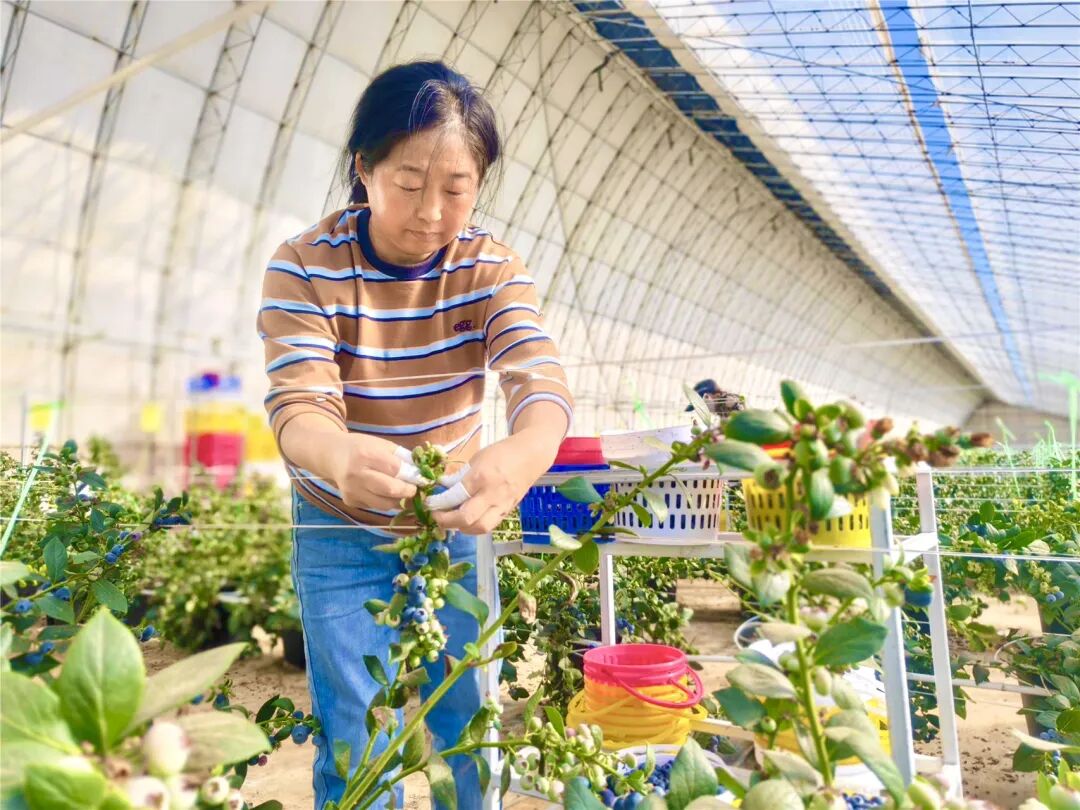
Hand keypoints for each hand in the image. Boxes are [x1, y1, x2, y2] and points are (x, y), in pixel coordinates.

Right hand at [328, 433, 419, 512]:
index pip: (396, 470)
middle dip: (408, 492)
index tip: (422, 479)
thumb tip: (423, 472)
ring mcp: (352, 491)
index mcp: (366, 455)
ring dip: (398, 500)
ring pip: (385, 504)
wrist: (332, 456)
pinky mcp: (350, 501)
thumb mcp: (381, 444)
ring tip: (403, 492)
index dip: (412, 476)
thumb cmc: (361, 447)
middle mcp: (357, 475)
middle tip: (414, 489)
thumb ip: (402, 457)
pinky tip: (384, 493)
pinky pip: (375, 506)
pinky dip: (384, 502)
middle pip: (391, 490)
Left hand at [428, 431, 554, 533]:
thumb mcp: (477, 458)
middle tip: (437, 516)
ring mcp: (502, 505)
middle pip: (466, 518)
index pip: (456, 496)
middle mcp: (492, 494)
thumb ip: (460, 476)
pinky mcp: (508, 511)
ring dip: (461, 528)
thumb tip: (443, 488)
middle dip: (447, 521)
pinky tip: (467, 521)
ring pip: (479, 527)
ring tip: (452, 521)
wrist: (530, 456)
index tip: (429, 504)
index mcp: (482, 476)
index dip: (439, 503)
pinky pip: (489, 525)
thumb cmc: (502, 452)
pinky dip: (475, 527)